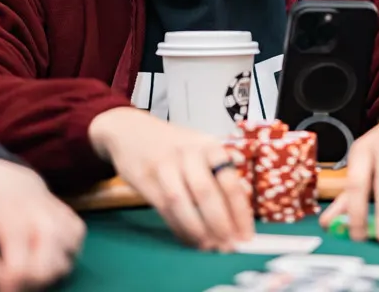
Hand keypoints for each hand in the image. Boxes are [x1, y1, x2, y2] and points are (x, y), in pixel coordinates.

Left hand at [0, 158, 85, 290]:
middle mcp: (43, 216)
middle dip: (26, 286)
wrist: (8, 182)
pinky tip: (37, 260)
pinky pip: (73, 257)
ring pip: (62, 266)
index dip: (6, 287)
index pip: (18, 269)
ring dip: (42, 278)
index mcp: (11, 216)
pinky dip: (57, 265)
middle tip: (8, 285)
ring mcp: (62, 220)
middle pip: (45, 270)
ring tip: (20, 274)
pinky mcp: (75, 224)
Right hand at [88, 106, 252, 250]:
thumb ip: (220, 171)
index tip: (246, 236)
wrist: (131, 130)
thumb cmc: (174, 145)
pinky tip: (190, 239)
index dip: (240, 212)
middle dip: (220, 225)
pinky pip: (164, 208)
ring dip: (198, 230)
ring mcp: (165, 165)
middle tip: (229, 247)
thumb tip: (243, 203)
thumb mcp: (201, 148)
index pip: (230, 182)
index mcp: (210, 146)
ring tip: (210, 248)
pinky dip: (179, 227)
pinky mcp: (145, 178)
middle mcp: (189, 153)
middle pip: (207, 193)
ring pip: (183, 203)